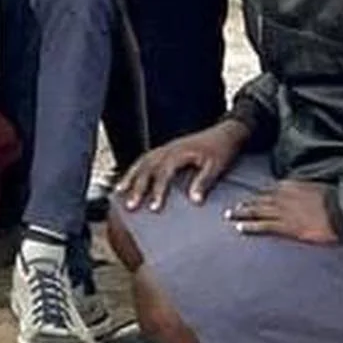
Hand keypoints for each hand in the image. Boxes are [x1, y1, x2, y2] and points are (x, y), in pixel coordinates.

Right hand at [118, 119, 248, 211]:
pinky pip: (144, 159)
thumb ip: (203, 182)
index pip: (163, 173)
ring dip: (130, 177)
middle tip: (130, 206)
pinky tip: (129, 178)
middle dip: (137, 188)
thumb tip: (194, 201)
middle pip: (147, 168)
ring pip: (142, 162)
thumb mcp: (215, 167)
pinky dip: (134, 169)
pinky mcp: (165, 150)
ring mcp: (164, 148)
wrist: (223, 134)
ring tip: (119, 192)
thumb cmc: (220, 150)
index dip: (157, 191)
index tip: (153, 208)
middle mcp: (167, 149)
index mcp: (178, 153)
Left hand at [228, 179, 336, 244]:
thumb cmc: (333, 198)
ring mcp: (283, 212)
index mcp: (288, 186)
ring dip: (241, 214)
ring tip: (230, 217)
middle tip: (230, 209)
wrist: (341, 210)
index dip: (256, 196)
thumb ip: (302, 189)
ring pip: (256, 212)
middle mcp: (281, 197)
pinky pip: (264, 226)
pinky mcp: (287, 227)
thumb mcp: (314, 187)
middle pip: (258, 200)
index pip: (267, 191)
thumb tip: (299, 192)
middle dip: (244, 204)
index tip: (248, 199)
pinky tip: (240, 229)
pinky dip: (251, 227)